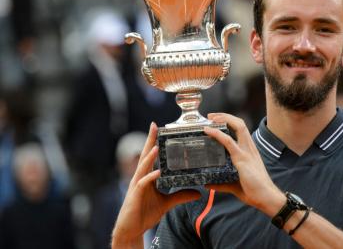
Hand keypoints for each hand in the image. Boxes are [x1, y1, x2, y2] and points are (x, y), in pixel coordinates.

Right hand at [112, 122, 200, 247]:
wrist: (132, 229)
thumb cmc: (145, 213)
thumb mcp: (167, 203)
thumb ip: (181, 195)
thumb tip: (198, 193)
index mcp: (147, 176)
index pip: (151, 156)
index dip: (154, 142)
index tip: (158, 128)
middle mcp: (141, 177)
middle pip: (145, 156)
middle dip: (150, 141)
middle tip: (154, 126)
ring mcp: (137, 185)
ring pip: (143, 167)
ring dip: (150, 157)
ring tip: (157, 146)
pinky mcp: (135, 195)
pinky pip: (142, 184)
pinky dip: (150, 177)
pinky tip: (157, 173)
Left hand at [204, 113, 284, 214]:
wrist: (266, 198)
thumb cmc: (255, 192)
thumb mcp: (235, 185)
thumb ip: (221, 184)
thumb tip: (208, 184)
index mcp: (250, 152)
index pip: (241, 130)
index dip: (229, 122)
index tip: (216, 121)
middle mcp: (250, 148)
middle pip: (240, 124)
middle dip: (225, 116)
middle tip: (211, 116)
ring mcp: (247, 152)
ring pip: (237, 127)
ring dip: (223, 119)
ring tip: (210, 119)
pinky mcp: (243, 159)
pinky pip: (229, 142)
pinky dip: (218, 134)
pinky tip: (209, 131)